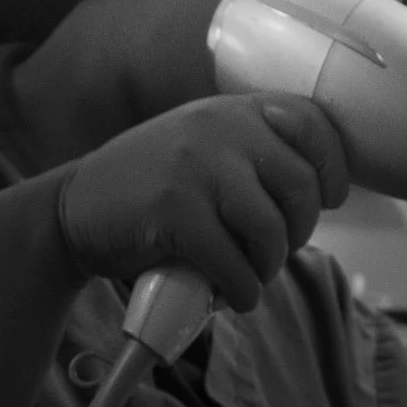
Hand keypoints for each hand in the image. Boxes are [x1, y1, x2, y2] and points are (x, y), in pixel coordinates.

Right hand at [55, 92, 348, 309]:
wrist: (73, 210)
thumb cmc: (152, 190)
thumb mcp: (203, 148)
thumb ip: (253, 154)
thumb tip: (320, 195)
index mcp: (233, 110)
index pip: (314, 124)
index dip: (333, 170)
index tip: (327, 200)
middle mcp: (218, 128)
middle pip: (300, 187)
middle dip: (298, 232)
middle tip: (273, 251)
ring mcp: (195, 167)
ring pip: (270, 230)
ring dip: (268, 267)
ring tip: (249, 276)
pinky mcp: (174, 210)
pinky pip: (233, 262)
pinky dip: (242, 291)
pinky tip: (233, 296)